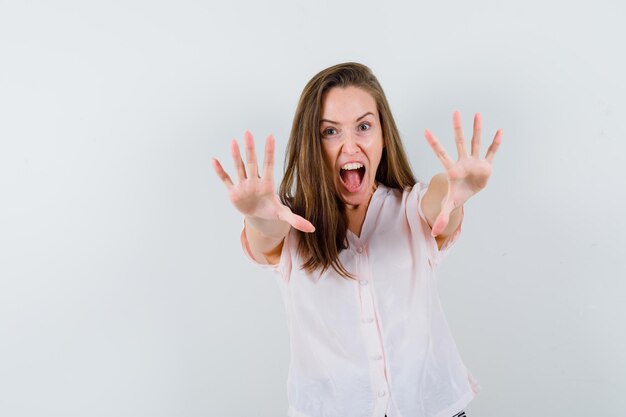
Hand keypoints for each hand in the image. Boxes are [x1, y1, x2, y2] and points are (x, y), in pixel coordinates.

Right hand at [211, 130, 314, 232]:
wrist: (258, 215)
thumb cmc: (270, 210)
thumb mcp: (283, 215)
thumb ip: (296, 220)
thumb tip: (312, 229)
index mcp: (267, 184)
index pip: (268, 165)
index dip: (269, 151)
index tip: (270, 136)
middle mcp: (254, 181)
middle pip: (252, 162)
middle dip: (250, 149)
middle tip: (248, 132)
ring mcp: (243, 185)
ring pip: (239, 168)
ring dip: (235, 156)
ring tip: (233, 141)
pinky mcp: (233, 192)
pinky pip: (226, 179)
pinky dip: (220, 171)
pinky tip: (214, 160)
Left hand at [424, 111, 501, 235]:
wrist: (466, 193)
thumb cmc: (455, 195)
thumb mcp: (448, 206)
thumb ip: (442, 216)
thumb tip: (434, 232)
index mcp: (451, 169)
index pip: (441, 154)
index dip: (434, 143)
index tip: (425, 131)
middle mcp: (462, 161)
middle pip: (459, 142)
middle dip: (457, 128)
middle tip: (455, 112)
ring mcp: (474, 161)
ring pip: (475, 142)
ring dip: (477, 129)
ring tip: (477, 114)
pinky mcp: (485, 164)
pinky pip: (491, 152)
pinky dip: (495, 143)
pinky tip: (500, 131)